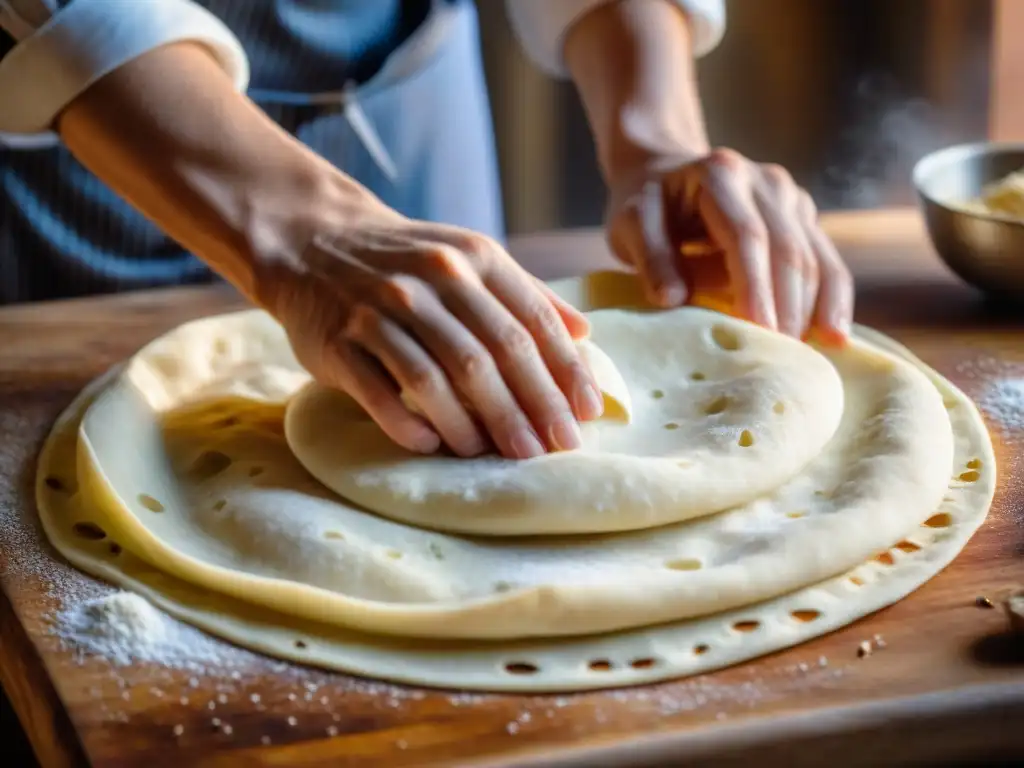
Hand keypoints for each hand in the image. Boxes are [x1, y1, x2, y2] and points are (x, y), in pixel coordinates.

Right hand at [259, 199, 603, 458]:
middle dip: (531, 407)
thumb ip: (526, 294)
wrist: (312, 240)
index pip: (532, 321)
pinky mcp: (339, 340)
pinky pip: (379, 389)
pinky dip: (408, 421)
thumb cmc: (407, 262)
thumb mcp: (469, 258)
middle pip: (492, 354)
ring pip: (438, 375)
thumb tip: (586, 334)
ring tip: (498, 455)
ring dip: (473, 423)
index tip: (587, 414)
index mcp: (473, 258)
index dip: (564, 372)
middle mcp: (431, 278)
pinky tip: (433, 445)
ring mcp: (380, 308)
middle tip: (555, 449)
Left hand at [605, 148, 853, 343]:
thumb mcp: (631, 224)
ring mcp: (790, 199)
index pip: (747, 236)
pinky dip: (832, 300)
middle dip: (789, 308)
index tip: (760, 332)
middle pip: (789, 249)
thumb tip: (672, 298)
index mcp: (721, 175)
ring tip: (807, 357)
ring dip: (815, 309)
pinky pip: (826, 261)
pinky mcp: (803, 218)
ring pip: (816, 257)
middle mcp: (766, 182)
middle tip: (784, 359)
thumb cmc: (648, 205)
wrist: (665, 172)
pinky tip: (834, 336)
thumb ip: (650, 257)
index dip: (756, 287)